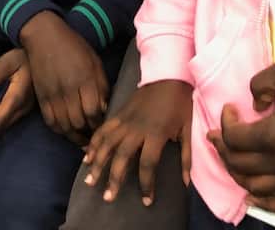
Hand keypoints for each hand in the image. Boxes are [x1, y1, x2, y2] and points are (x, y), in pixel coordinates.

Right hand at [19, 12, 108, 143]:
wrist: (44, 37)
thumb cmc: (74, 47)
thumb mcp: (95, 62)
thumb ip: (102, 86)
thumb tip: (105, 109)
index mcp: (84, 79)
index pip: (93, 111)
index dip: (99, 123)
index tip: (103, 125)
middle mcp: (68, 89)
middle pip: (79, 122)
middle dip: (89, 132)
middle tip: (95, 136)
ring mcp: (53, 95)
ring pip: (64, 126)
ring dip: (75, 136)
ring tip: (83, 139)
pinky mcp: (41, 97)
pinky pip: (50, 121)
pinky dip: (60, 130)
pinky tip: (67, 131)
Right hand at [82, 79, 192, 205]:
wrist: (168, 74)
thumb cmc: (180, 103)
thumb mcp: (188, 129)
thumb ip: (186, 157)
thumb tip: (186, 183)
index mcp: (156, 133)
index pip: (147, 164)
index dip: (146, 184)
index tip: (146, 200)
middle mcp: (137, 128)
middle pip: (121, 156)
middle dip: (114, 178)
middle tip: (108, 197)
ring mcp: (125, 120)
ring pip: (107, 143)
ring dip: (97, 162)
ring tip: (90, 181)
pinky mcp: (118, 113)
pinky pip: (103, 129)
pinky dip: (94, 143)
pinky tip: (86, 156)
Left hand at [206, 56, 274, 211]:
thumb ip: (260, 83)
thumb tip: (253, 104)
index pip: (234, 139)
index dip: (225, 123)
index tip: (230, 108)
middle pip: (240, 165)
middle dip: (224, 149)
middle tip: (220, 134)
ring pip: (257, 188)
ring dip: (239, 174)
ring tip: (235, 159)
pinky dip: (267, 204)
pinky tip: (255, 197)